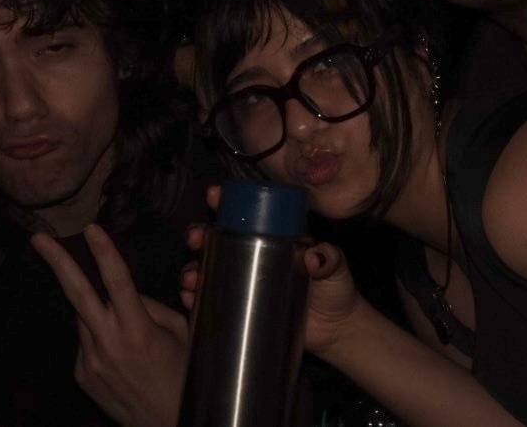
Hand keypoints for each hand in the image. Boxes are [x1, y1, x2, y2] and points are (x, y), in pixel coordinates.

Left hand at [33, 224, 188, 426]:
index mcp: (138, 330)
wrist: (168, 423)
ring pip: (84, 318)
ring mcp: (91, 361)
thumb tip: (127, 293)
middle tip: (39, 240)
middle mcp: (109, 343)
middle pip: (78, 294)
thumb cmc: (182, 375)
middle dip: (57, 263)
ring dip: (97, 311)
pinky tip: (121, 357)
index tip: (92, 229)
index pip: (118, 281)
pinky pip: (86, 342)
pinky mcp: (83, 375)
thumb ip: (152, 307)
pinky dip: (99, 337)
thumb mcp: (181, 333)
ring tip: (126, 334)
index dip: (104, 252)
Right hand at [181, 184, 364, 357]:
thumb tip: (312, 257)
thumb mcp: (335, 268)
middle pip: (220, 239)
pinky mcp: (242, 307)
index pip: (248, 215)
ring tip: (191, 278)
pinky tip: (190, 298)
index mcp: (275, 237)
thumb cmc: (336, 290)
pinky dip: (197, 297)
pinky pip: (213, 299)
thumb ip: (328, 260)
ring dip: (195, 268)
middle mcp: (256, 255)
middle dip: (200, 235)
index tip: (214, 195)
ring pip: (211, 268)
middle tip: (195, 238)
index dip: (228, 202)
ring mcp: (247, 281)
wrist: (336, 330)